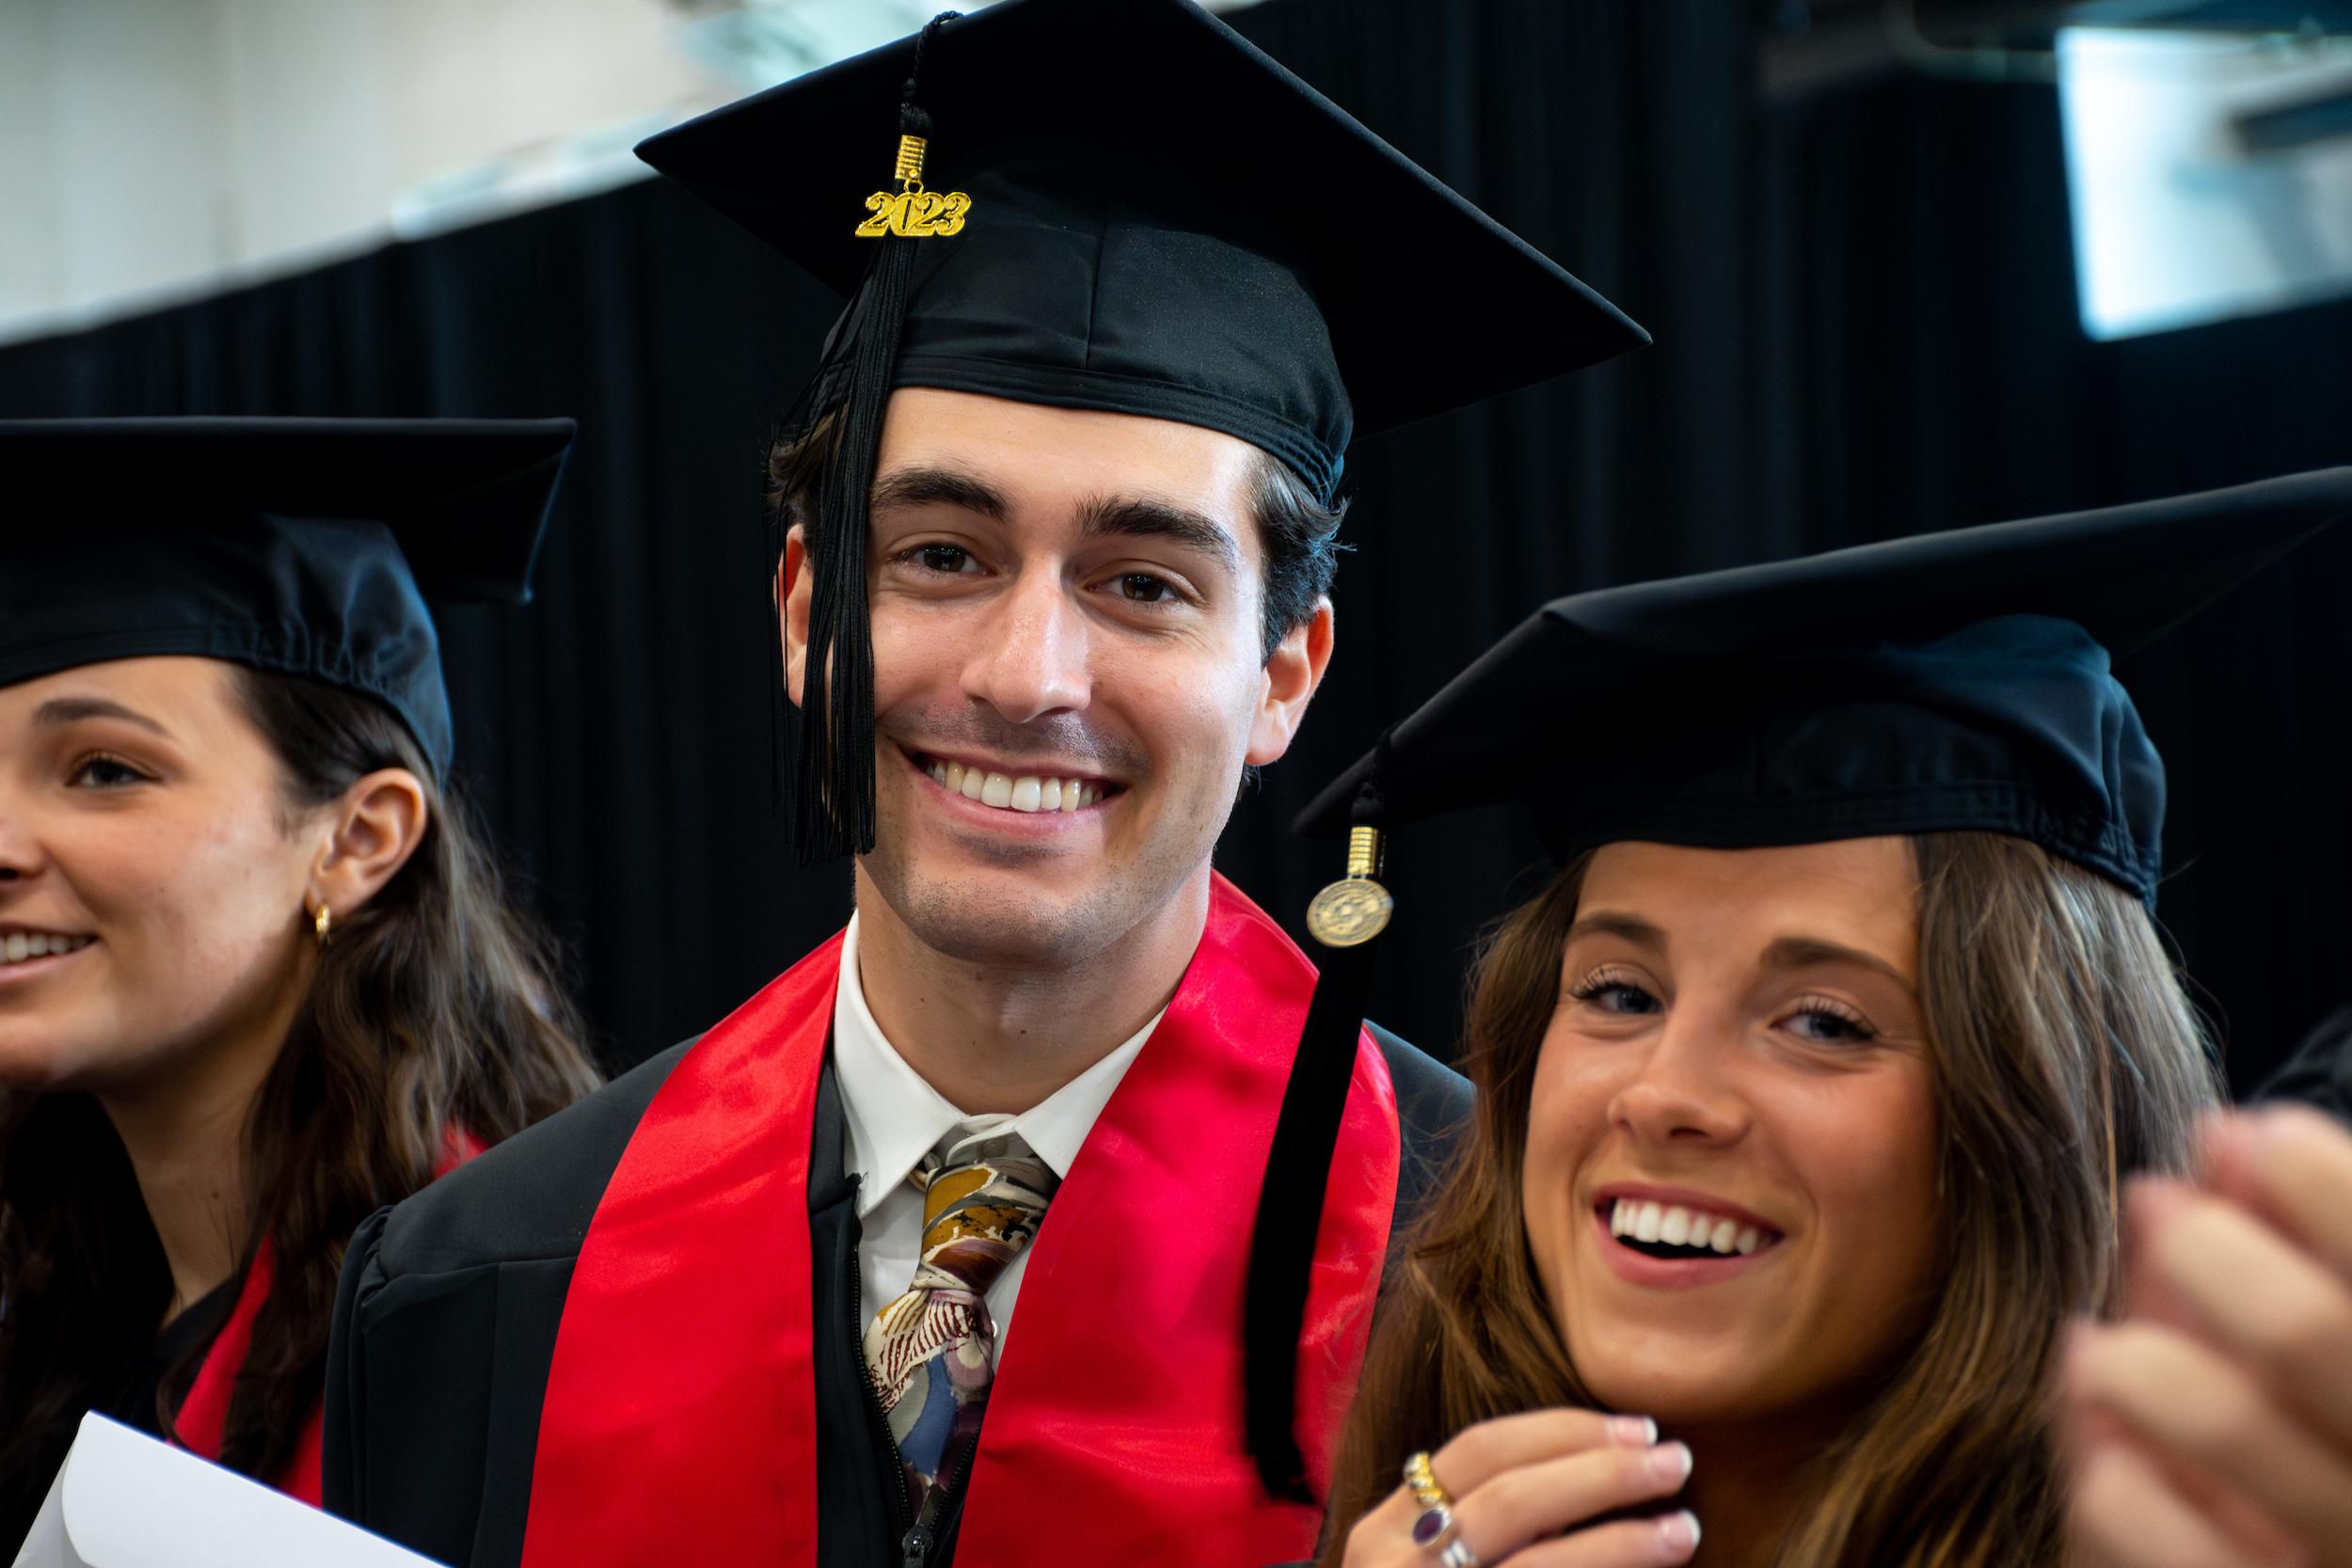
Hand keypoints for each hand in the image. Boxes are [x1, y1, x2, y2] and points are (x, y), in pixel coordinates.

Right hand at [1340, 1408, 1699, 1567]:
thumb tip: (1593, 1469)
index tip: (1639, 1429)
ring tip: (1683, 1530)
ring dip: (1619, 1542)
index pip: (1480, 1450)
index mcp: (1385, 1532)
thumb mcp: (1425, 1564)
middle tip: (1675, 1462)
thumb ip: (1480, 1523)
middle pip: (1511, 1500)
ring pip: (1537, 1567)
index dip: (1565, 1431)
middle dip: (1602, 1475)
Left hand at [2064, 1106, 2351, 1567]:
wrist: (2276, 1567)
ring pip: (2227, 1420)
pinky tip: (2102, 1455)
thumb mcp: (2314, 1360)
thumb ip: (2290, 1252)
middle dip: (2223, 1257)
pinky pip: (2155, 1541)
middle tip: (2158, 1207)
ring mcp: (2328, 1563)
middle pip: (2316, 1334)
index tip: (2260, 1133)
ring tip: (2099, 1351)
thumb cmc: (2302, 1463)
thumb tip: (2229, 1137)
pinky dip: (2113, 1482)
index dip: (2334, 1199)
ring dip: (2143, 1358)